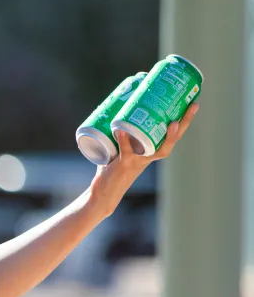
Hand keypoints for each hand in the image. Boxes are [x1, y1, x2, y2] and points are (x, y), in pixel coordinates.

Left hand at [90, 103, 199, 217]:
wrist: (102, 194)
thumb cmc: (111, 171)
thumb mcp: (118, 150)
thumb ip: (119, 136)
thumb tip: (117, 111)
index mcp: (150, 153)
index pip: (171, 136)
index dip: (183, 121)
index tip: (192, 103)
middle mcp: (148, 157)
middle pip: (172, 140)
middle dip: (185, 123)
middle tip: (194, 105)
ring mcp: (138, 162)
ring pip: (158, 149)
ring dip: (168, 137)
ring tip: (173, 122)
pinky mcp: (124, 165)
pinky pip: (126, 152)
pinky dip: (124, 141)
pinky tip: (121, 130)